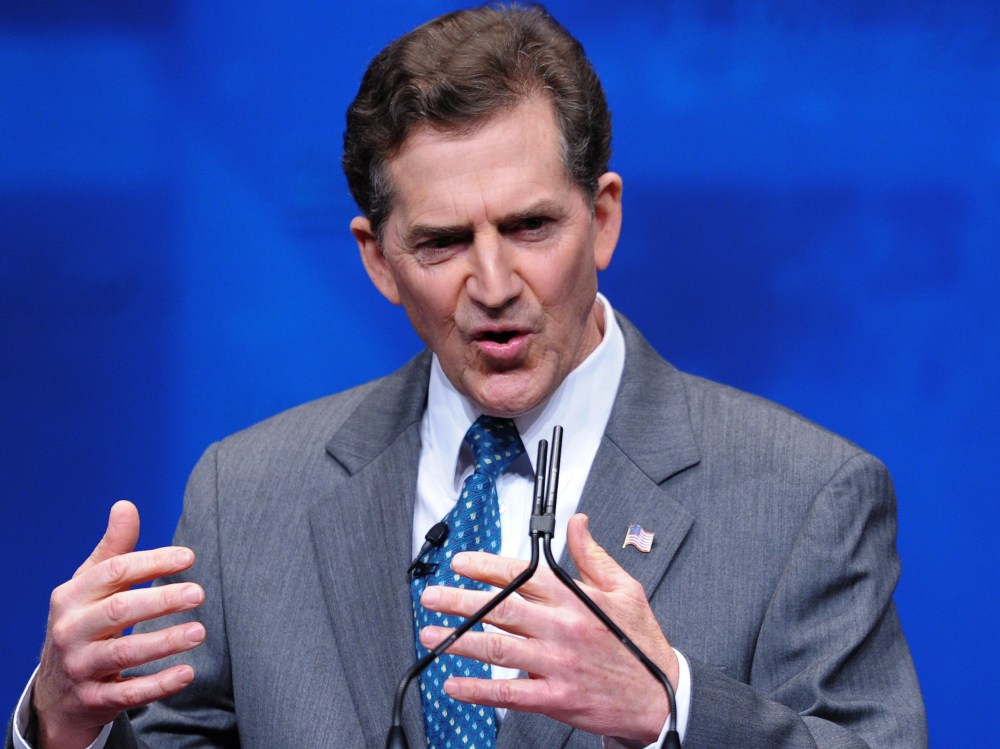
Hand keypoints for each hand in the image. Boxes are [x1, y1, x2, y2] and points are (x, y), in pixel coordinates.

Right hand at [32, 501, 205, 748]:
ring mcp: (79, 667)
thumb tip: (126, 506)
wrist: (56, 691)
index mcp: (71, 597)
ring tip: (200, 631)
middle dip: (161, 600)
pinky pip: (127, 694)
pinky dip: (158, 684)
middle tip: (200, 593)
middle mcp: (70, 631)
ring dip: (164, 642)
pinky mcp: (92, 700)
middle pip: (118, 611)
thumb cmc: (84, 623)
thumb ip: (113, 549)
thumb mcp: (89, 586)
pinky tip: (188, 673)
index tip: (189, 557)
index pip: (113, 573)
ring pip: (123, 654)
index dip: (152, 562)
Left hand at [418, 513, 677, 743]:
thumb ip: (593, 555)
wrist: (660, 697)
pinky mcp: (555, 698)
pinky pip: (508, 693)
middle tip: (431, 596)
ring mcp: (556, 664)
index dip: (486, 566)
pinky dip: (477, 690)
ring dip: (458, 641)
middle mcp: (561, 628)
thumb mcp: (625, 589)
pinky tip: (454, 684)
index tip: (460, 562)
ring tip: (430, 635)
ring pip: (497, 649)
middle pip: (499, 609)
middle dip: (459, 600)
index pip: (520, 575)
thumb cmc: (639, 642)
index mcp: (574, 599)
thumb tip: (577, 522)